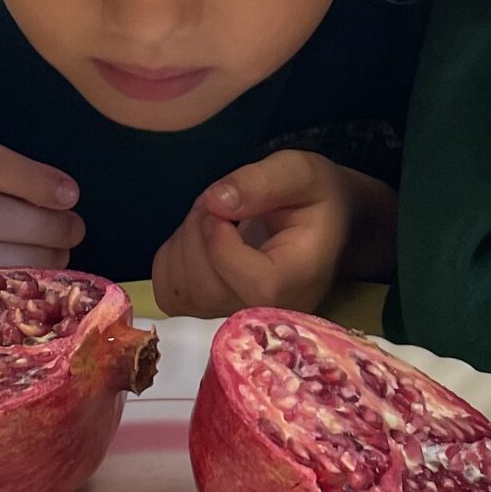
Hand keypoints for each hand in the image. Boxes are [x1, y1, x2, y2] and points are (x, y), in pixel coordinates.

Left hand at [152, 152, 392, 318]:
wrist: (321, 224)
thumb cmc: (314, 198)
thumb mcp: (300, 173)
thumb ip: (262, 183)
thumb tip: (217, 201)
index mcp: (298, 280)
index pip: (253, 284)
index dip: (221, 241)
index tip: (226, 206)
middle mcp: (269, 312)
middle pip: (207, 289)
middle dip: (197, 233)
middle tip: (216, 202)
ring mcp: (236, 318)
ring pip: (182, 291)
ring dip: (183, 241)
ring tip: (213, 217)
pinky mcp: (208, 313)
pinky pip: (168, 292)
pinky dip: (172, 258)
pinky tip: (199, 239)